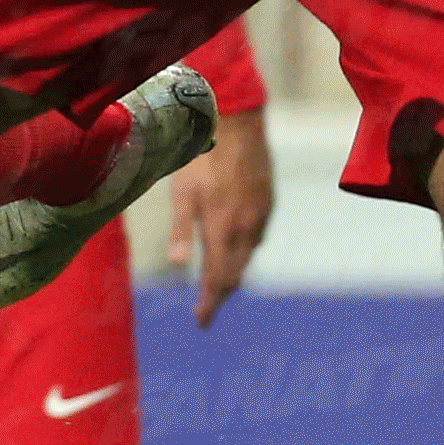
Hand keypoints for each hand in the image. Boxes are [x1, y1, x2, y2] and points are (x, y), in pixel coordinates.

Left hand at [149, 125, 276, 326]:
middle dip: (221, 294)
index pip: (216, 279)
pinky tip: (236, 246)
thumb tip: (176, 265)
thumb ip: (181, 230)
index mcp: (222, 228)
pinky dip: (245, 249)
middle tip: (208, 308)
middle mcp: (245, 227)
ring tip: (219, 282)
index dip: (210, 304)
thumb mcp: (182, 192)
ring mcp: (260, 214)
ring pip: (248, 256)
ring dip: (234, 272)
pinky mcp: (268, 201)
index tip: (202, 323)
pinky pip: (257, 236)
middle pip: (235, 273)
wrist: (237, 121)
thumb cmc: (201, 155)